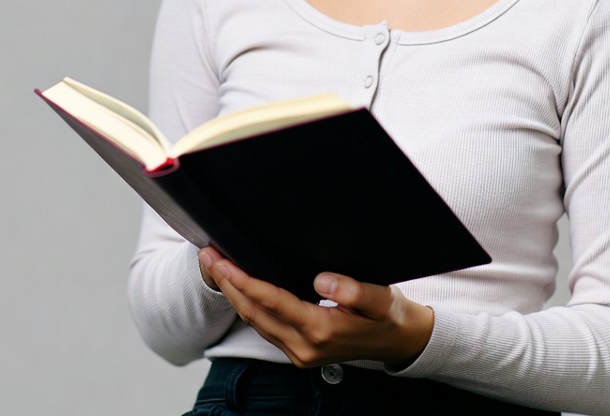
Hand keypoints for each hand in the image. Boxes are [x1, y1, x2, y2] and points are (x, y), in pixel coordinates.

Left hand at [198, 247, 433, 367]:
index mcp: (321, 329)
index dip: (245, 281)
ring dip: (234, 294)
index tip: (224, 261)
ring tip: (217, 266)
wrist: (401, 342)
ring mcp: (301, 353)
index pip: (272, 301)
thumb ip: (353, 289)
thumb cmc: (390, 314)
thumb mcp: (381, 298)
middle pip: (254, 313)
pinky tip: (241, 288)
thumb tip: (320, 280)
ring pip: (256, 322)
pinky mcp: (300, 351)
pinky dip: (248, 306)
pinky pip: (265, 327)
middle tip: (208, 256)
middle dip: (228, 284)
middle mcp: (305, 346)